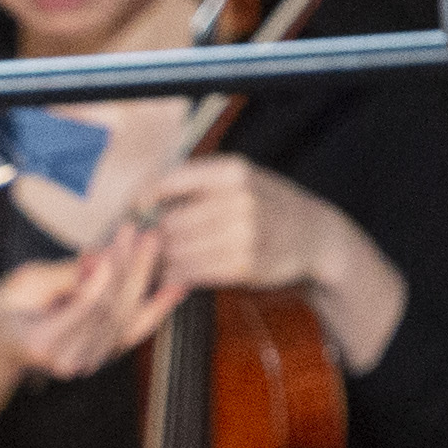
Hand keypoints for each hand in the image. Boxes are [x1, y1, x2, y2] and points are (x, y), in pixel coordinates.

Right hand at [0, 228, 181, 387]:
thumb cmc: (5, 308)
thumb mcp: (24, 283)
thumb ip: (64, 274)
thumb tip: (101, 258)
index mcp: (43, 344)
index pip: (87, 308)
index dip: (104, 275)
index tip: (115, 243)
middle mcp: (69, 361)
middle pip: (113, 313)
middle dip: (132, 271)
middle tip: (146, 236)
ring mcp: (87, 364)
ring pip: (127, 320)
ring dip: (144, 281)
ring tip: (155, 246)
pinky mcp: (101, 358)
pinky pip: (134, 332)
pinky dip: (156, 309)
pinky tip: (177, 288)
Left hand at [132, 155, 339, 296]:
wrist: (314, 236)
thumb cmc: (268, 205)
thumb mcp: (241, 178)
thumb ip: (198, 183)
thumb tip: (142, 198)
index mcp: (232, 171)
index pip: (169, 182)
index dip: (143, 198)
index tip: (133, 211)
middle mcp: (238, 200)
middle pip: (170, 221)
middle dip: (153, 235)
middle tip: (142, 245)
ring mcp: (243, 234)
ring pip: (178, 249)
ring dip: (160, 259)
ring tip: (154, 261)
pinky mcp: (244, 266)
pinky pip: (193, 272)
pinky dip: (176, 275)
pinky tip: (172, 275)